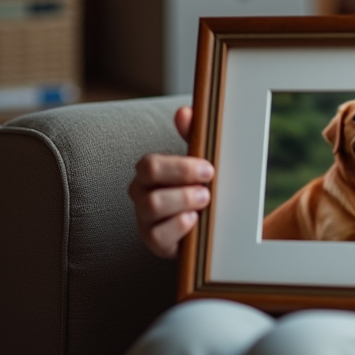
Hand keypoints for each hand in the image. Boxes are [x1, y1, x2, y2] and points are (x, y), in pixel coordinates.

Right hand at [128, 106, 213, 257]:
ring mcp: (145, 220)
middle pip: (147, 181)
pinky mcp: (154, 243)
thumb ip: (192, 136)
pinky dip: (180, 227)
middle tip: (207, 189)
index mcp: (149, 172)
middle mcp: (141, 194)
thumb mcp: (200, 161)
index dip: (180, 166)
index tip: (209, 169)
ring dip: (184, 202)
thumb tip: (184, 112)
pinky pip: (158, 236)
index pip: (150, 164)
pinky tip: (195, 222)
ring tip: (205, 203)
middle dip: (182, 183)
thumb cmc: (200, 186)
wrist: (212, 221)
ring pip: (152, 206)